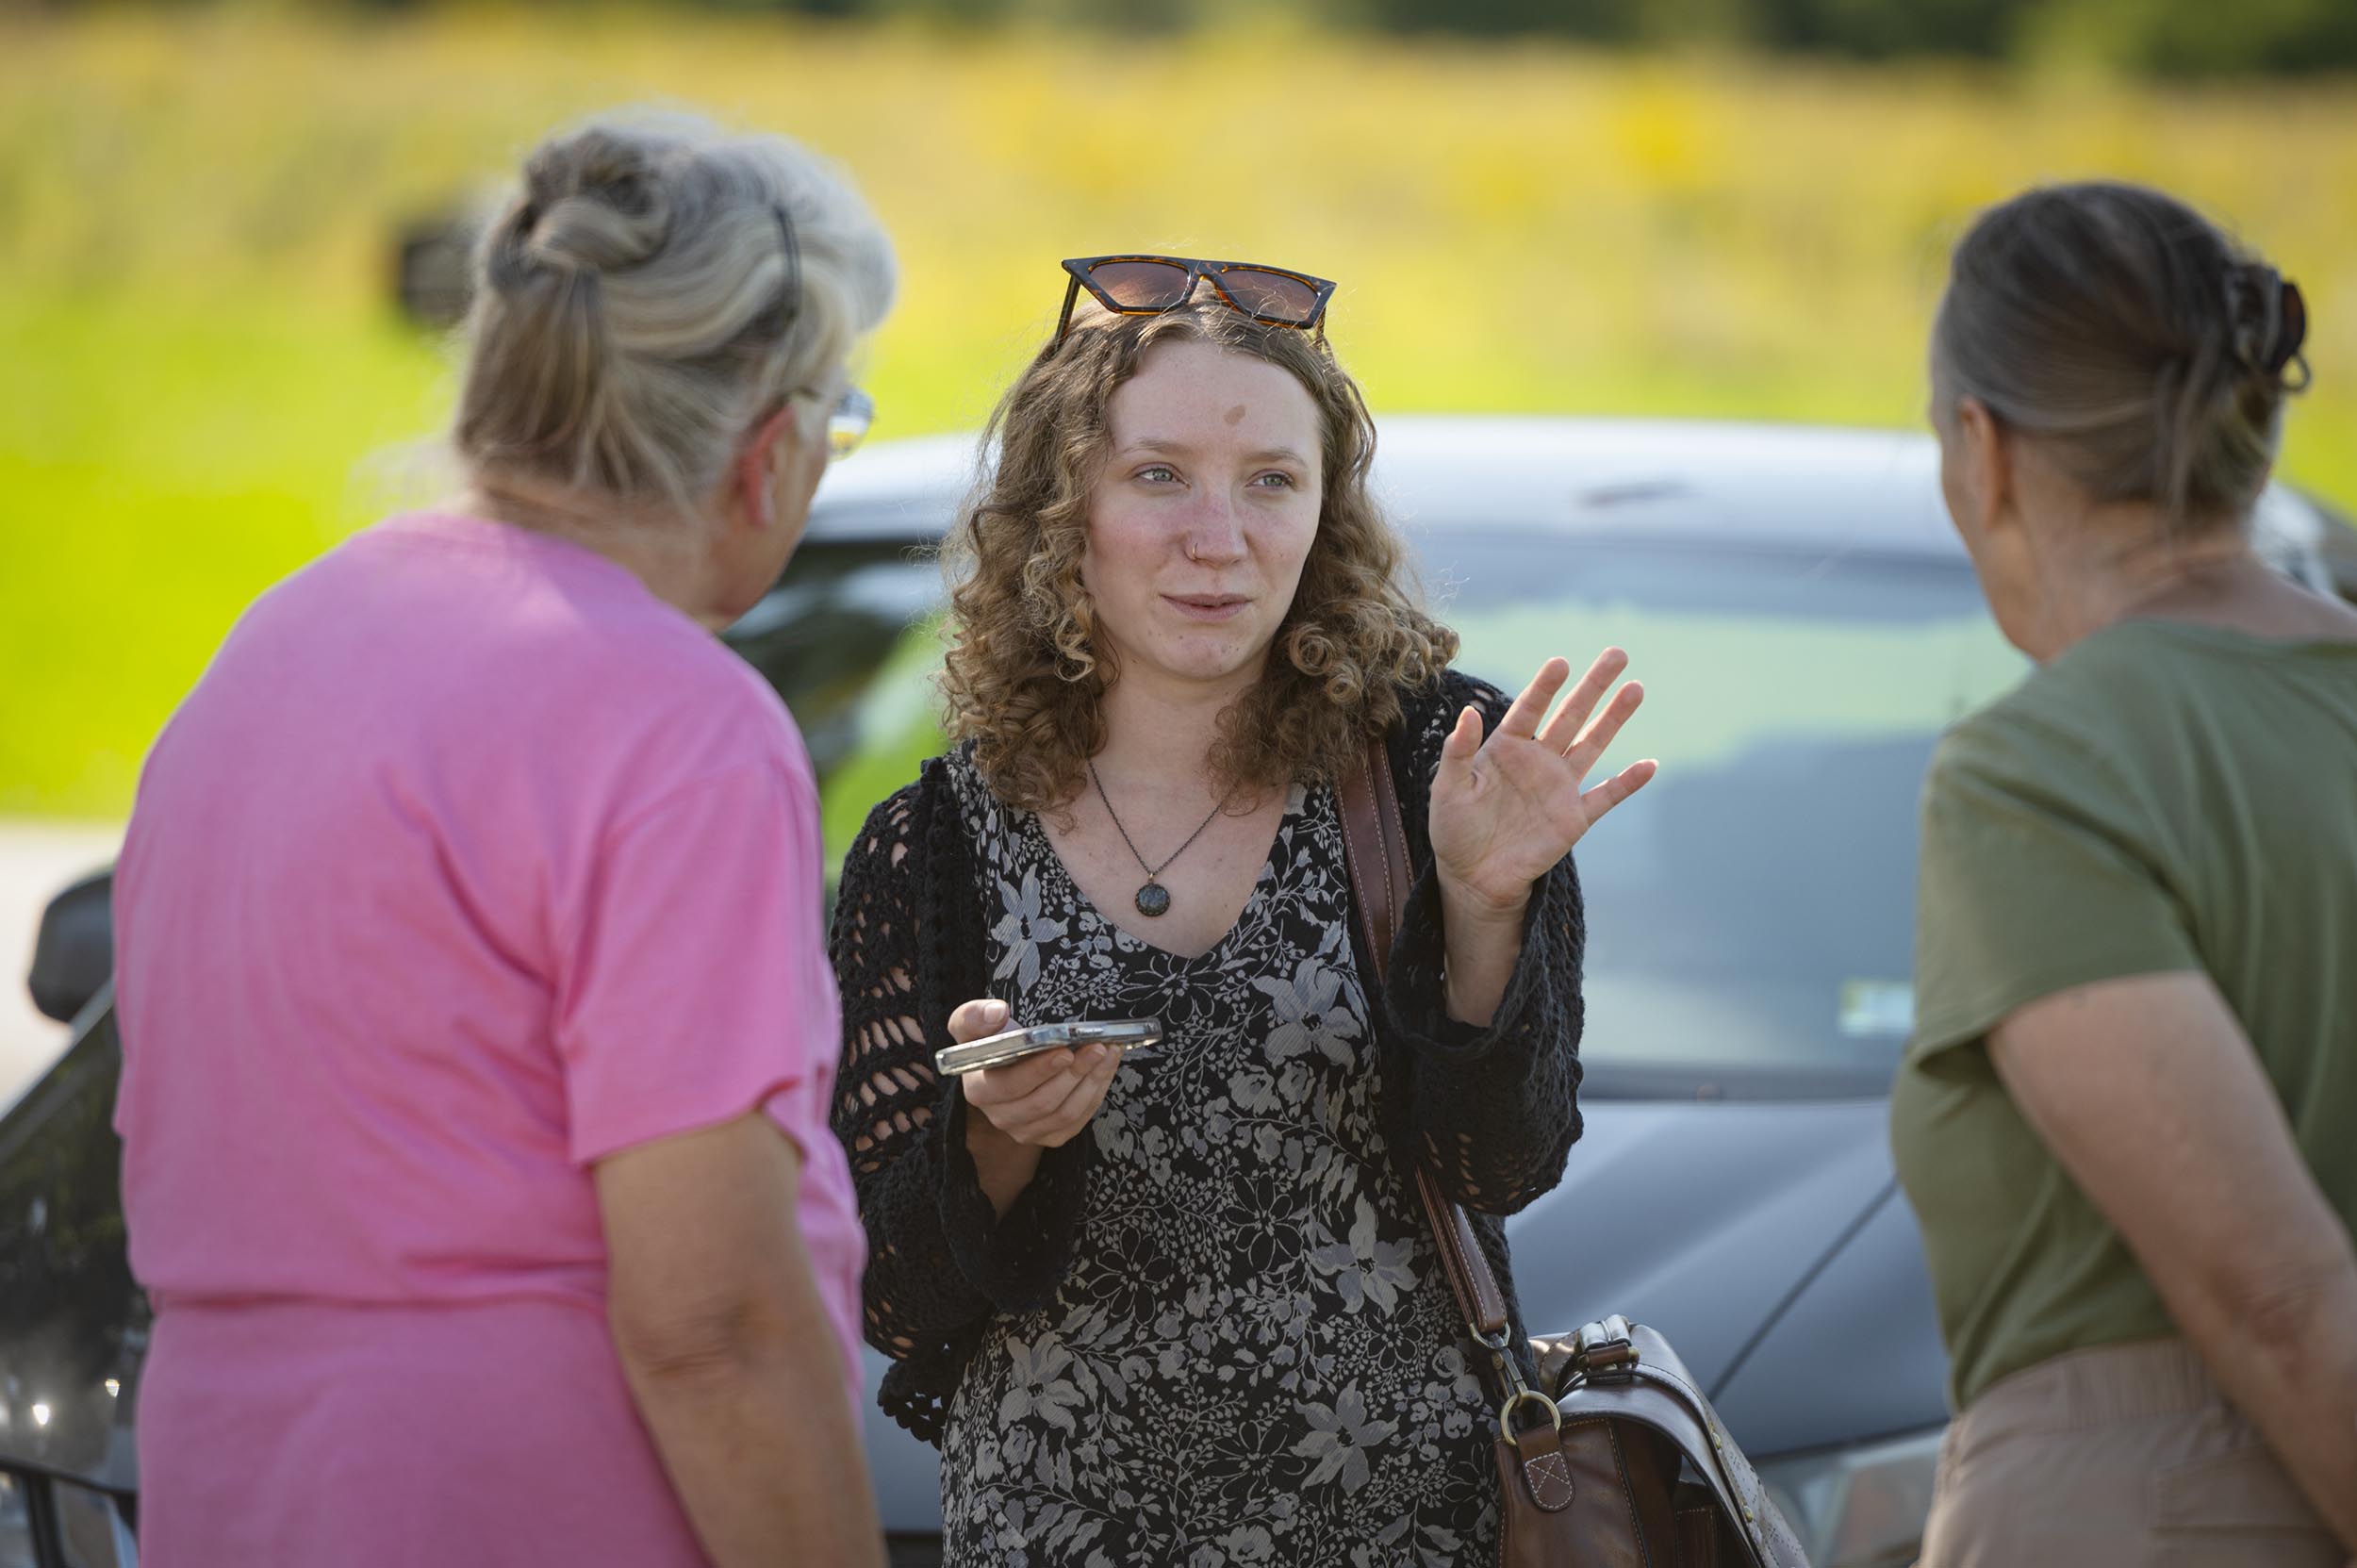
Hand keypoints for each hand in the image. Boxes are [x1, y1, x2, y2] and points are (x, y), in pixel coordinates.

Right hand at [951, 998, 1118, 1150]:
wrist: (1006, 1066)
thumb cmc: (991, 1042)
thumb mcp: (972, 1024)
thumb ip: (975, 1015)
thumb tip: (997, 1013)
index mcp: (980, 1091)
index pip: (1011, 1086)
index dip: (1040, 1070)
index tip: (1066, 1050)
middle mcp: (1000, 1117)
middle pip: (1044, 1102)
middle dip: (1075, 1072)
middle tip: (1098, 1047)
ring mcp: (1026, 1131)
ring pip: (1065, 1113)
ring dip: (1091, 1081)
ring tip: (1107, 1053)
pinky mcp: (1050, 1136)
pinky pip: (1078, 1120)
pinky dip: (1096, 1093)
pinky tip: (1105, 1068)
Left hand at [1429, 650, 1655, 919]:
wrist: (1474, 876)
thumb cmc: (1454, 828)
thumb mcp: (1448, 789)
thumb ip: (1458, 751)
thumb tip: (1469, 712)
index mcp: (1506, 747)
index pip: (1529, 708)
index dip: (1544, 686)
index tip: (1560, 663)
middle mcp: (1538, 759)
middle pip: (1571, 715)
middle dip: (1594, 685)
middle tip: (1617, 654)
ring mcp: (1559, 787)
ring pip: (1593, 744)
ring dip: (1614, 717)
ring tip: (1636, 688)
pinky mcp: (1574, 818)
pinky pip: (1606, 796)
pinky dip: (1628, 782)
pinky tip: (1651, 765)